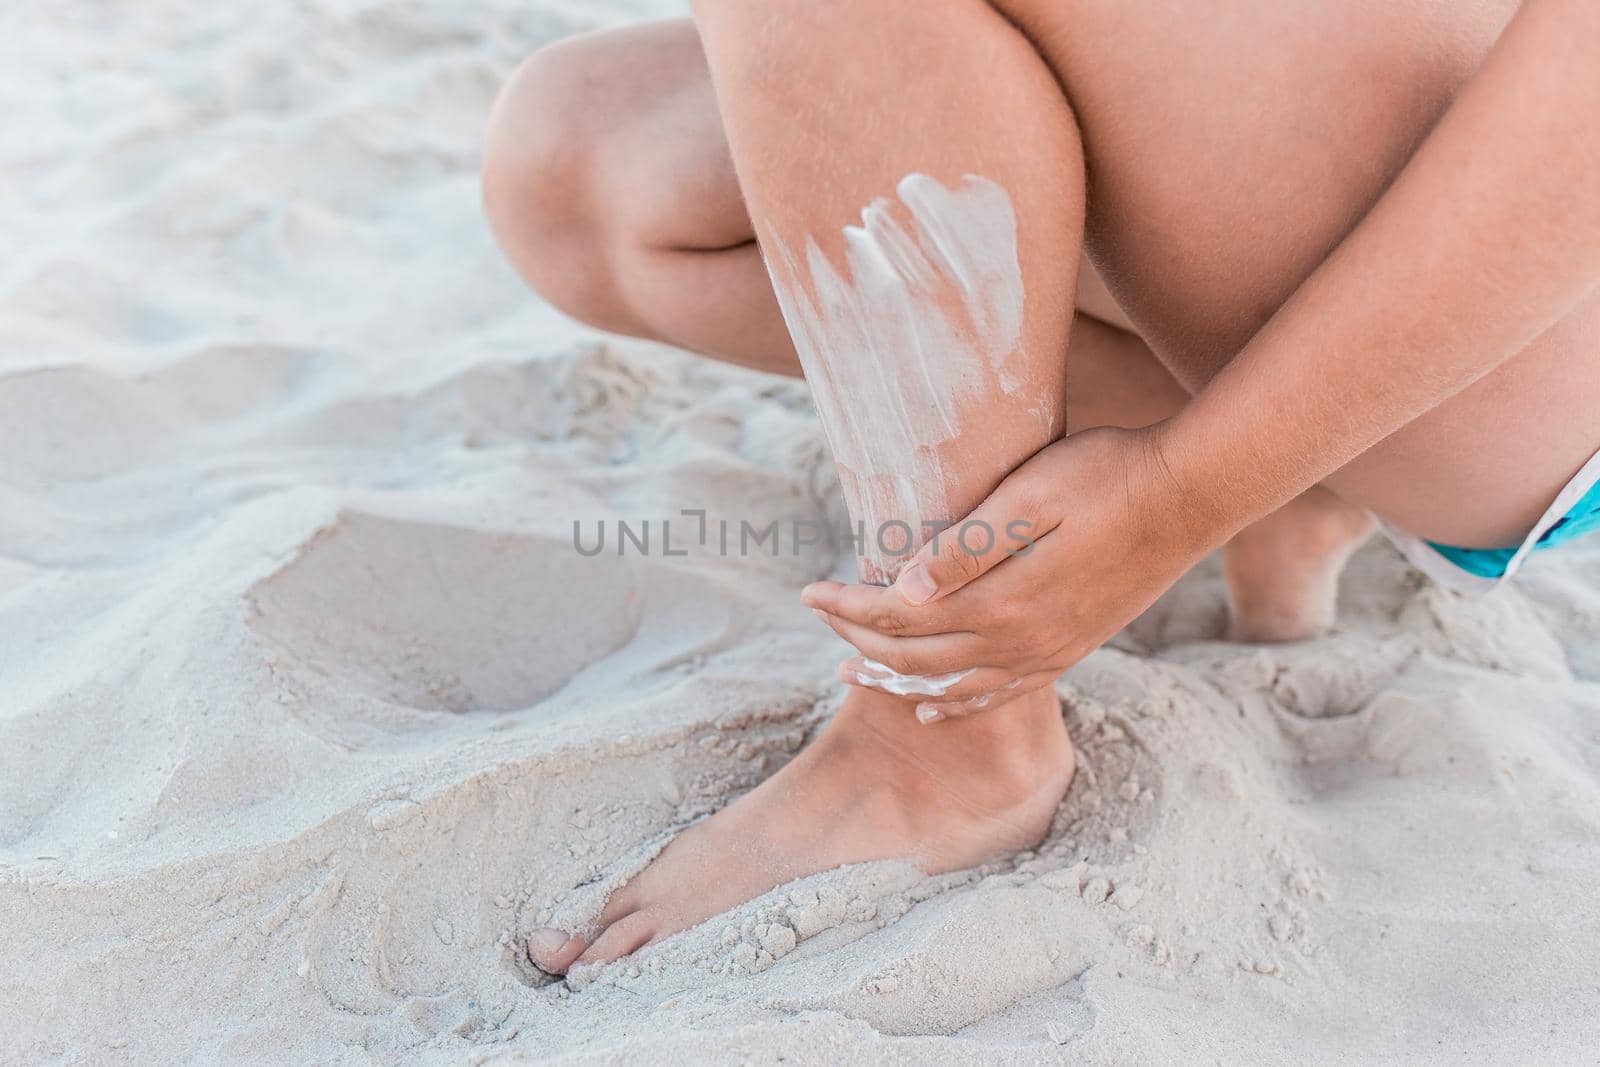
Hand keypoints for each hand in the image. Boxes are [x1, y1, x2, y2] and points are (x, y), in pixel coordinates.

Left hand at [802, 425, 1227, 720]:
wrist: (1192, 495)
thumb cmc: (1106, 475)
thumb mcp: (1031, 495)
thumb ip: (966, 548)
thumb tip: (900, 589)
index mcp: (1001, 600)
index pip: (899, 616)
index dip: (847, 607)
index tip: (806, 592)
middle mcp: (1020, 640)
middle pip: (916, 655)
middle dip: (859, 640)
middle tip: (821, 617)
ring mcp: (1048, 650)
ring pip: (950, 684)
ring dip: (895, 678)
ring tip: (850, 675)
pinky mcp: (1070, 648)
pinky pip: (1000, 695)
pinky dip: (956, 704)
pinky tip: (932, 707)